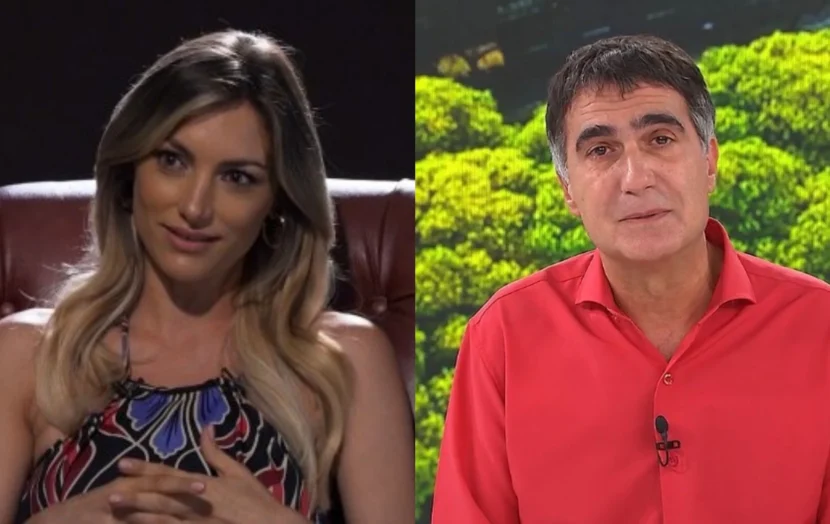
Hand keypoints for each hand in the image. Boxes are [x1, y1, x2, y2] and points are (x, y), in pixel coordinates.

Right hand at [25, 470, 207, 523]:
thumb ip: (144, 484)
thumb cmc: (95, 506)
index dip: (183, 482)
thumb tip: (175, 482)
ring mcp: (113, 514)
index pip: (161, 480)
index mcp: (130, 484)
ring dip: (166, 519)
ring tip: (187, 522)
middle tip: (206, 494)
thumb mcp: (119, 491)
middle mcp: (123, 496)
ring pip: (146, 518)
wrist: (58, 521)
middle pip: (157, 496)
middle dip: (181, 497)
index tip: (207, 484)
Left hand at [112, 425, 308, 523]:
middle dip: (132, 493)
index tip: (123, 463)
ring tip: (115, 511)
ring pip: (159, 519)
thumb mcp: (238, 472)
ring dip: (136, 515)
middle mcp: (194, 504)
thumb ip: (216, 452)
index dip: (144, 468)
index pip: (168, 474)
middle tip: (108, 492)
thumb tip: (205, 428)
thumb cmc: (256, 499)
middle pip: (158, 497)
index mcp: (203, 484)